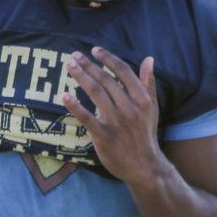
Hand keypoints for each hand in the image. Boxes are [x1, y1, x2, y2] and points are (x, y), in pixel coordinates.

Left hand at [63, 47, 161, 183]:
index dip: (108, 59)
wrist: (144, 166)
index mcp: (142, 99)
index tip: (95, 50)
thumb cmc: (145, 134)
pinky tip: (64, 95)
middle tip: (74, 55)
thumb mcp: (152, 108)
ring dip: (81, 77)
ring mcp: (116, 121)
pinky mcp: (103, 135)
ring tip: (70, 65)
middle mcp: (130, 107)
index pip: (123, 72)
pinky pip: (86, 117)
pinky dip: (75, 106)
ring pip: (96, 93)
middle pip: (106, 80)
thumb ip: (148, 83)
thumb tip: (149, 59)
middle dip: (89, 65)